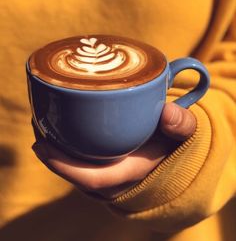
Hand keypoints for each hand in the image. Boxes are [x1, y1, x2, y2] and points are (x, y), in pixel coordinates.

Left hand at [32, 103, 195, 198]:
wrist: (175, 145)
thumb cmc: (175, 138)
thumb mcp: (184, 130)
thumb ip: (181, 123)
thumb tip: (168, 112)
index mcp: (130, 172)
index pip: (91, 178)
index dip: (63, 167)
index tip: (41, 146)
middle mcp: (114, 177)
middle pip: (74, 172)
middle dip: (51, 153)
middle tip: (36, 123)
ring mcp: (107, 171)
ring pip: (74, 165)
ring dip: (54, 147)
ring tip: (40, 122)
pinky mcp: (103, 162)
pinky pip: (78, 159)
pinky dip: (64, 145)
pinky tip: (56, 125)